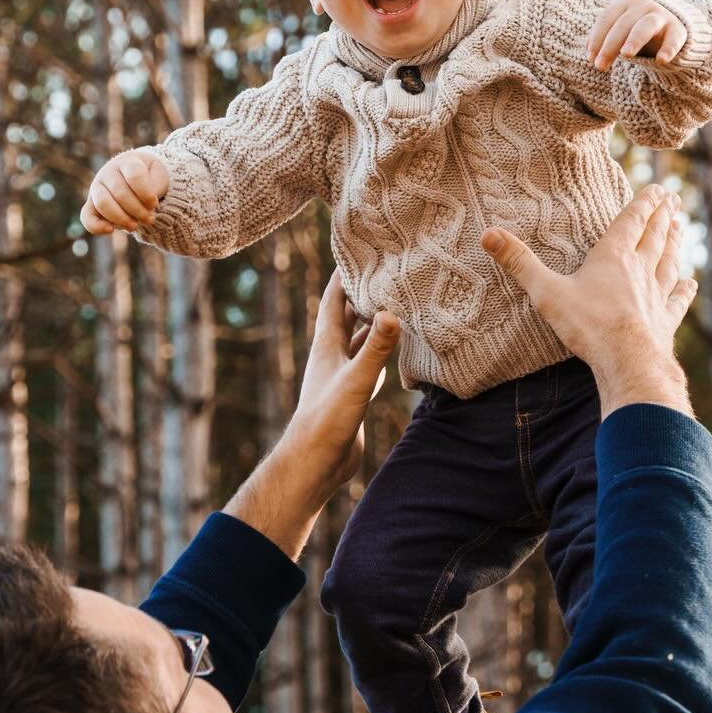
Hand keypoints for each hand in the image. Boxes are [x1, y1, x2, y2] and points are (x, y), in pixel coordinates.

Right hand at [81, 150, 170, 233]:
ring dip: (121, 219)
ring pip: (103, 204)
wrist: (137, 177)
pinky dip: (96, 226)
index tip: (155, 204)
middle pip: (120, 193)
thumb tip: (146, 205)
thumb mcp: (159, 177)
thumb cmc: (150, 177)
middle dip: (138, 211)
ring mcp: (97, 187)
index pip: (135, 176)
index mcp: (128, 162)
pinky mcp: (91, 204)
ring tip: (134, 226)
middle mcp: (108, 172)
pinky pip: (86, 216)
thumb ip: (155, 188)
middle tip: (150, 219)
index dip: (146, 193)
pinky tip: (110, 230)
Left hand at [285, 271, 399, 488]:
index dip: (344, 274)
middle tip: (385, 270)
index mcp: (326, 346)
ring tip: (396, 302)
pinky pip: (369, 363)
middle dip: (363, 292)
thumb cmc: (327, 420)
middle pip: (347, 315)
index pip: (334, 299)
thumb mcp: (356, 380)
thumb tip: (391, 313)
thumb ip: (375, 348)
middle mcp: (332, 356)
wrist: (315, 463)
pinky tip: (396, 349)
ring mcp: (342, 375)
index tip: (360, 249)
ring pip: (359, 339)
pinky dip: (381, 351)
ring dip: (373, 322)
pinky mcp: (353, 393)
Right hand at [482, 185, 695, 416]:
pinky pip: (677, 300)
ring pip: (669, 261)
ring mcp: (656, 296)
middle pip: (655, 236)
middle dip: (662, 216)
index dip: (645, 203)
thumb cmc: (588, 325)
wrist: (629, 362)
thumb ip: (519, 262)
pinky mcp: (665, 321)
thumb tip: (487, 233)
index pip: (632, 221)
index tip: (659, 188)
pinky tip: (690, 283)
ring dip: (674, 243)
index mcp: (614, 256)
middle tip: (673, 199)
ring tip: (680, 227)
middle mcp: (640, 270)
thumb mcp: (546, 291)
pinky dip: (684, 289)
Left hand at [586, 0, 688, 69]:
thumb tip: (590, 54)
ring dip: (635, 39)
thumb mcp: (618, 29)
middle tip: (600, 66)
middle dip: (610, 46)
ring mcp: (661, 16)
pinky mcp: (678, 30)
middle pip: (623, 25)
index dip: (597, 39)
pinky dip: (668, 48)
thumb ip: (603, 38)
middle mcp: (642, 6)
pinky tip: (661, 60)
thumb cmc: (635, 28)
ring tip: (626, 55)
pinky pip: (673, 39)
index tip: (591, 58)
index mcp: (624, 3)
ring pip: (646, 26)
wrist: (669, 23)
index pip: (606, 19)